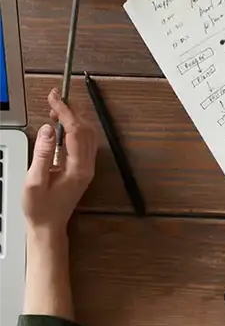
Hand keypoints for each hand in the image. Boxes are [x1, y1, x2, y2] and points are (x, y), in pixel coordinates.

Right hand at [23, 91, 96, 235]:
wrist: (49, 228)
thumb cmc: (40, 209)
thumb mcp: (34, 182)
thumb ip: (42, 154)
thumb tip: (47, 129)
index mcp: (78, 169)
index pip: (75, 131)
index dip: (65, 111)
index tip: (54, 98)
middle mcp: (87, 166)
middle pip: (86, 129)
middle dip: (71, 110)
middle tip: (54, 98)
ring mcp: (88, 166)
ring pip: (88, 133)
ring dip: (74, 117)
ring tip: (56, 109)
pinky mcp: (83, 167)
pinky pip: (85, 141)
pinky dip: (75, 127)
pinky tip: (62, 125)